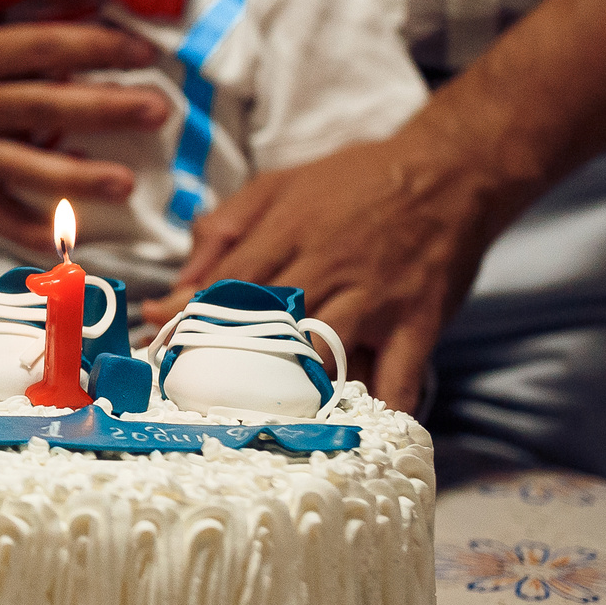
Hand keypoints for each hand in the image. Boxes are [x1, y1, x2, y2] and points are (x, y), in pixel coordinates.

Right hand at [0, 0, 166, 250]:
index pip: (41, 47)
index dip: (96, 48)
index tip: (146, 51)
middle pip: (43, 107)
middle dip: (107, 109)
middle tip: (159, 109)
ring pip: (24, 167)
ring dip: (78, 177)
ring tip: (127, 184)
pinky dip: (27, 229)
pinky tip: (66, 240)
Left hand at [159, 119, 522, 409]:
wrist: (450, 172)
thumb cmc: (356, 180)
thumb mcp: (280, 183)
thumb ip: (226, 228)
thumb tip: (180, 281)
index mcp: (288, 232)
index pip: (225, 283)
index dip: (187, 315)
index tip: (154, 340)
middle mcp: (327, 268)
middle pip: (265, 324)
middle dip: (224, 358)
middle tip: (191, 389)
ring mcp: (374, 298)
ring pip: (321, 353)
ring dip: (289, 389)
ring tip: (254, 418)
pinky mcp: (417, 321)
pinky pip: (398, 372)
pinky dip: (381, 405)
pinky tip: (358, 432)